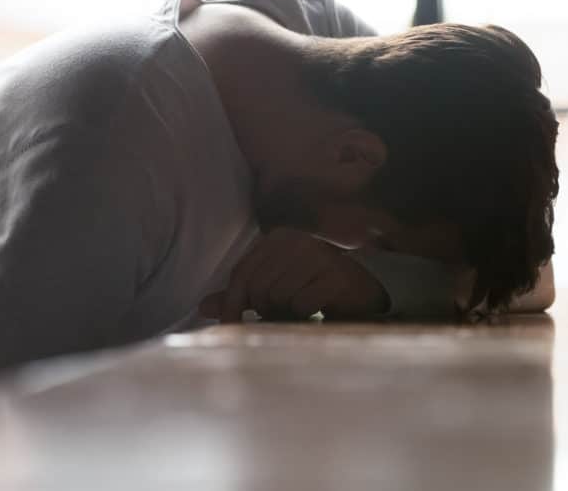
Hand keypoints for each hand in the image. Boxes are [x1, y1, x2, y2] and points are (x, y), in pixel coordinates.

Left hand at [198, 228, 390, 321]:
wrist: (364, 291)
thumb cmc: (314, 290)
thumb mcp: (274, 290)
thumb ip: (241, 295)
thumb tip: (203, 306)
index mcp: (278, 238)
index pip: (241, 274)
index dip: (232, 304)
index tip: (229, 328)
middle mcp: (297, 240)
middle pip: (258, 287)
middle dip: (264, 310)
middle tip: (280, 316)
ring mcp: (319, 255)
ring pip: (279, 296)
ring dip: (286, 313)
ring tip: (301, 311)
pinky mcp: (336, 276)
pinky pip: (302, 304)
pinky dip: (306, 315)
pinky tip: (318, 311)